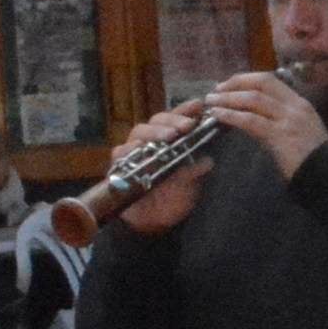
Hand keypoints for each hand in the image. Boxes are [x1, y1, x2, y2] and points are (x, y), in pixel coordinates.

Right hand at [112, 105, 208, 234]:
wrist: (152, 223)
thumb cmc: (172, 199)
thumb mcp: (188, 187)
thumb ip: (194, 173)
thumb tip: (208, 161)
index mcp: (169, 142)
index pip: (176, 119)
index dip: (185, 110)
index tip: (199, 105)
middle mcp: (150, 142)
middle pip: (157, 121)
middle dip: (172, 120)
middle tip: (186, 126)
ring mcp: (133, 151)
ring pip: (140, 132)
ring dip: (155, 132)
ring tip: (170, 136)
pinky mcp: (119, 165)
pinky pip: (122, 152)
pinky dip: (131, 149)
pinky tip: (141, 149)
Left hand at [208, 66, 327, 180]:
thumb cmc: (313, 159)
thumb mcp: (298, 132)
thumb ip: (278, 121)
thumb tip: (252, 117)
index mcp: (300, 103)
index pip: (270, 81)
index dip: (246, 79)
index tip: (229, 84)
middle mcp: (295, 106)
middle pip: (261, 83)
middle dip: (235, 84)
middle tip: (216, 91)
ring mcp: (289, 119)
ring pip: (254, 99)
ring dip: (229, 98)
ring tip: (211, 102)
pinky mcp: (281, 135)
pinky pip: (251, 121)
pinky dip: (232, 116)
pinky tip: (219, 116)